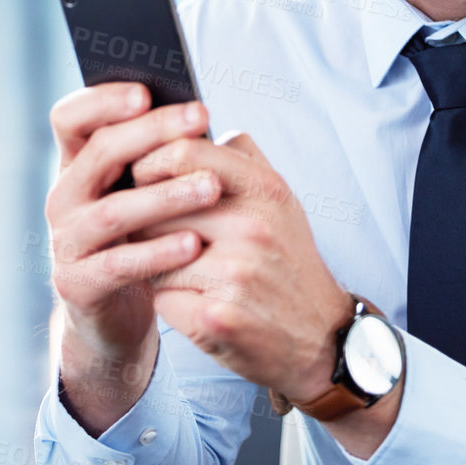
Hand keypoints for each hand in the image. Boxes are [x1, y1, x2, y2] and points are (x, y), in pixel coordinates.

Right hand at [44, 83, 222, 430]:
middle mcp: (64, 197)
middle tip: (200, 118)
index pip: (70, 118)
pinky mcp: (78, 284)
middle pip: (99, 153)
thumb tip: (198, 114)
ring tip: (211, 187)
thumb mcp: (140, 194)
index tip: (148, 91)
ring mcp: (67, 242)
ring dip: (165, 195)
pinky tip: (195, 243)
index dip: (103, 100)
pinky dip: (158, 251)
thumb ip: (154, 158)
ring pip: (114, 211)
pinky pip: (120, 264)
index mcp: (76, 166)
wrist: (114, 318)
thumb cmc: (139, 242)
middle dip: (153, 133)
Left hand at [129, 130, 354, 404]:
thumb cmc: (290, 265)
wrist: (321, 340)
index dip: (150, 162)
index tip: (143, 177)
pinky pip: (159, 297)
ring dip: (152, 262)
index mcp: (265, 190)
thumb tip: (191, 124)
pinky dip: (166, 301)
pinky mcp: (214, 318)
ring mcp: (234, 274)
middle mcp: (252, 226)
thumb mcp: (280, 202)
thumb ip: (241, 159)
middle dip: (145, 220)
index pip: (183, 152)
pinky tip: (191, 303)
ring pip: (151, 252)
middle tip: (153, 234)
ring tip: (176, 271)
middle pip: (158, 204)